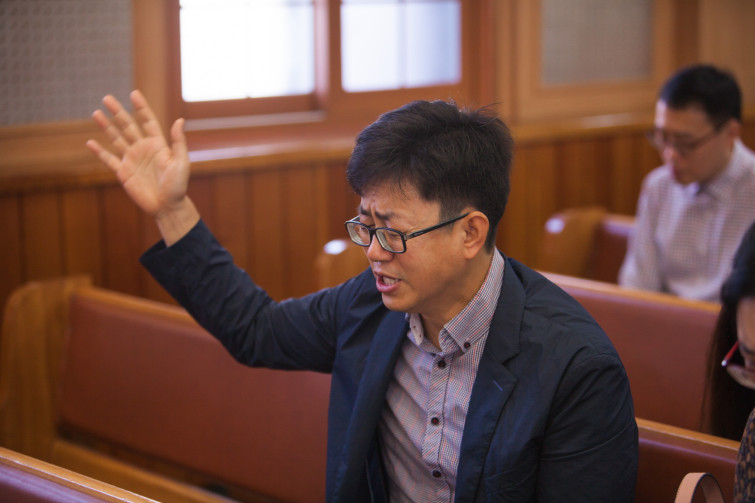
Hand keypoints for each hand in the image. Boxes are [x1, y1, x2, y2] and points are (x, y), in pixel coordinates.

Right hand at [87, 90, 198, 244]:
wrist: (168, 206)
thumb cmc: (178, 185)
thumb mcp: (181, 162)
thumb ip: (178, 142)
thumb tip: (180, 120)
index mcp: (158, 145)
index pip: (148, 121)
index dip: (141, 108)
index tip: (134, 93)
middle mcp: (143, 149)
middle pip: (128, 126)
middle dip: (117, 112)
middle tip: (107, 98)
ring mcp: (132, 160)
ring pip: (116, 139)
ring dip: (106, 127)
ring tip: (96, 113)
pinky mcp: (123, 172)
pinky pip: (109, 160)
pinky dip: (99, 152)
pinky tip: (90, 142)